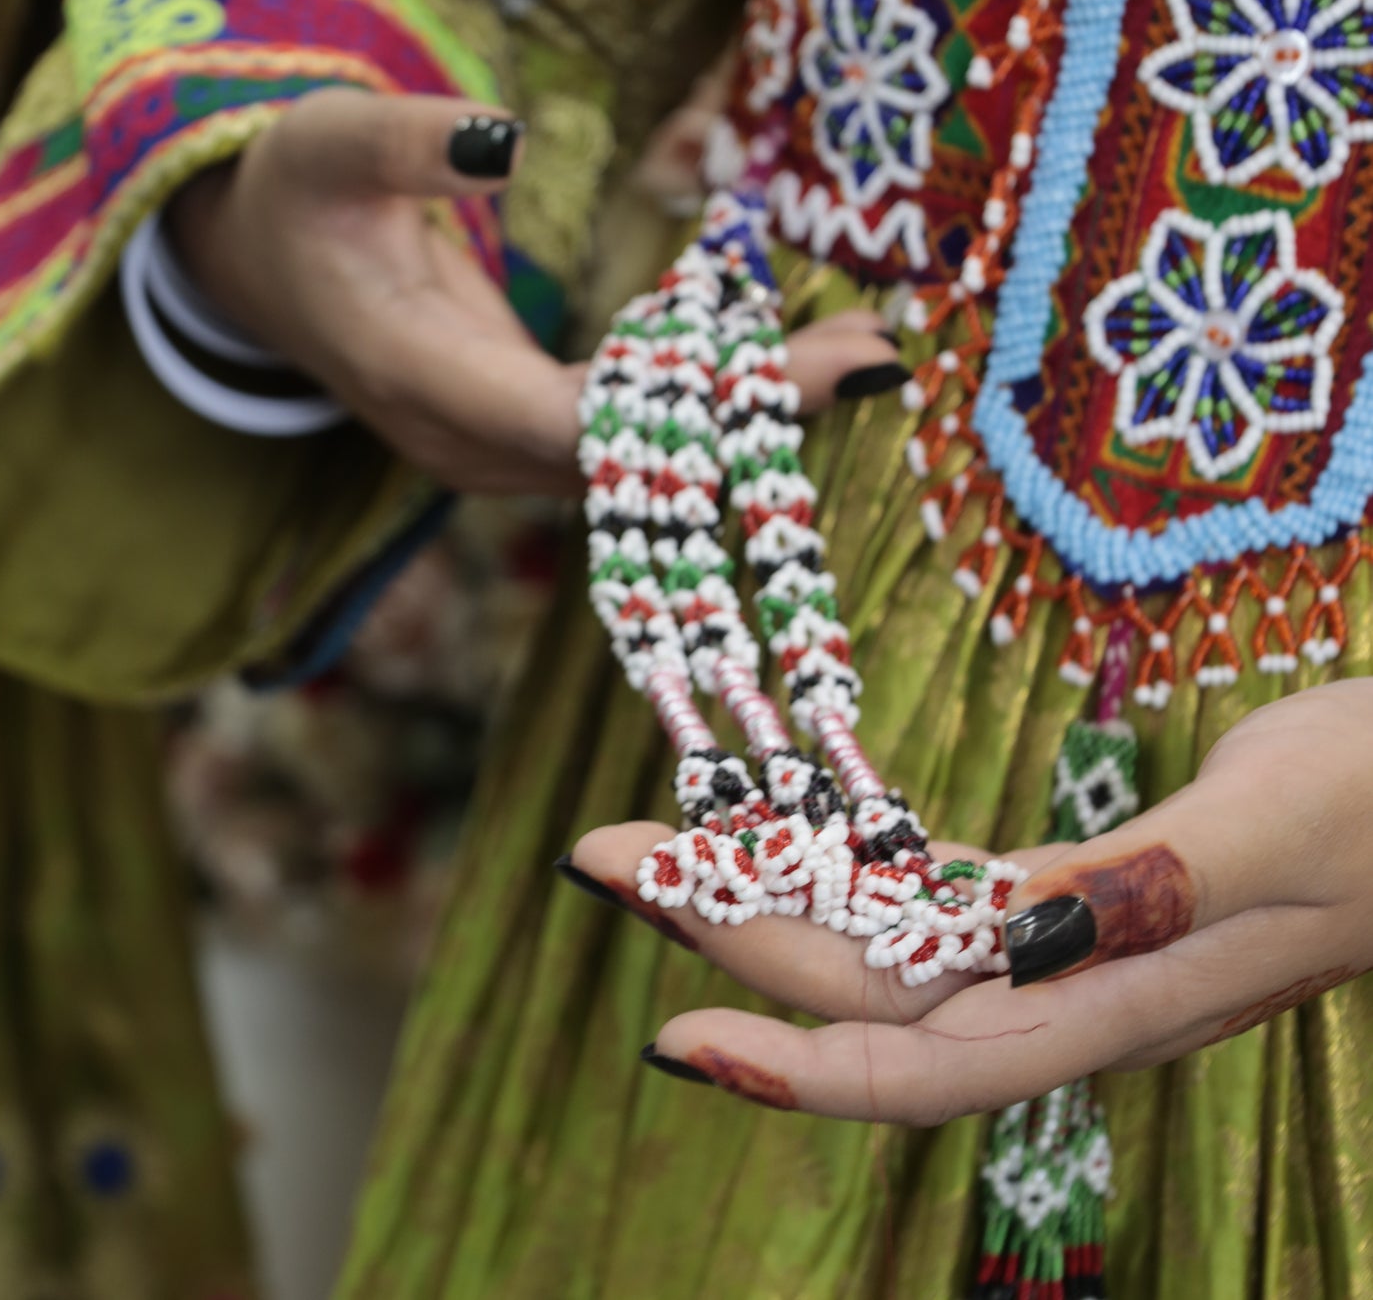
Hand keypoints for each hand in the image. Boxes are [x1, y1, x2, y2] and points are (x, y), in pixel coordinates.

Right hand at [168, 88, 905, 494]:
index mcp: (417, 376)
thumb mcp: (330, 142)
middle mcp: (464, 443)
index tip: (793, 376)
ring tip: (858, 352)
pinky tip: (777, 363)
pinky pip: (625, 439)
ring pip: (636, 460)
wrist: (267, 269)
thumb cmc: (297, 196)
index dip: (679, 410)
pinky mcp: (520, 438)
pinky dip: (701, 405)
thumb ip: (408, 143)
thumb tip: (503, 138)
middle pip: (626, 453)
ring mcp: (493, 453)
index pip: (561, 423)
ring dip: (743, 413)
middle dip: (751, 409)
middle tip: (874, 354)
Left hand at [564, 680, 1372, 1120]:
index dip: (792, 1061)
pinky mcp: (1073, 896)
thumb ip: (1143, 892)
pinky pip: (932, 894)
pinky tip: (792, 837)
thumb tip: (1002, 949)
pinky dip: (852, 868)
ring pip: (886, 944)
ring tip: (662, 846)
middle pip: (867, 991)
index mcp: (1113, 999)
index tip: (664, 1029)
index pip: (922, 1061)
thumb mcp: (1282, 826)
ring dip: (770, 897)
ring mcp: (1066, 946)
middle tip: (604, 856)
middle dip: (726, 931)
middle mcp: (1069, 989)